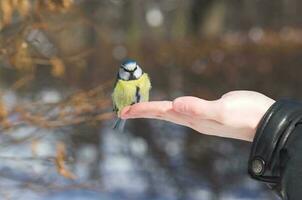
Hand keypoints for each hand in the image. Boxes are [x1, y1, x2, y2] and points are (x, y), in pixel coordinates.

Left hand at [120, 91, 274, 140]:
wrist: (265, 121)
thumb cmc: (247, 117)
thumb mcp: (224, 111)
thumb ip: (200, 109)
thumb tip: (175, 105)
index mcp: (193, 119)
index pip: (162, 113)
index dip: (143, 110)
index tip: (124, 111)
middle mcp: (193, 119)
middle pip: (162, 115)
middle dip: (143, 112)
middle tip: (124, 111)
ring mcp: (200, 116)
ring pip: (171, 112)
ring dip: (154, 110)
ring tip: (141, 108)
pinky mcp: (208, 111)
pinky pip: (183, 108)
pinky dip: (171, 106)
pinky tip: (171, 106)